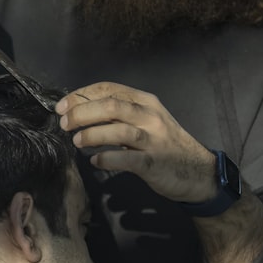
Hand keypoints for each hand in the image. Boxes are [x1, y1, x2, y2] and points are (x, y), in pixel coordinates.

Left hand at [56, 82, 217, 203]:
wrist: (199, 172)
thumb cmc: (165, 145)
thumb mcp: (146, 121)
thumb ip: (119, 115)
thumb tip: (80, 112)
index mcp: (145, 101)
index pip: (109, 89)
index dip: (82, 95)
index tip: (62, 106)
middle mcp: (151, 116)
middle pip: (111, 106)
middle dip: (82, 113)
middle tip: (64, 123)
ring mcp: (155, 140)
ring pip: (119, 130)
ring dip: (92, 134)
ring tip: (77, 141)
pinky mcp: (155, 163)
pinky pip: (127, 159)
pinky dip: (107, 159)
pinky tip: (95, 161)